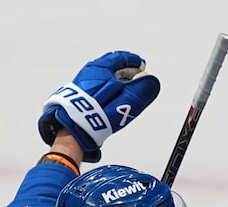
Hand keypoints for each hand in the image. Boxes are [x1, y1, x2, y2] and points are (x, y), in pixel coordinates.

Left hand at [39, 51, 159, 162]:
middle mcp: (89, 72)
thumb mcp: (128, 98)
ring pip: (103, 77)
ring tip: (125, 89)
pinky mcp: (79, 95)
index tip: (141, 64)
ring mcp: (83, 83)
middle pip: (111, 66)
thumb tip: (152, 81)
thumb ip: (143, 88)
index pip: (121, 57)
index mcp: (100, 67)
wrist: (75, 127)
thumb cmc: (98, 112)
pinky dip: (107, 89)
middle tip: (136, 76)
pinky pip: (96, 87)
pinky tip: (112, 99)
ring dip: (116, 80)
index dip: (134, 61)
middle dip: (125, 70)